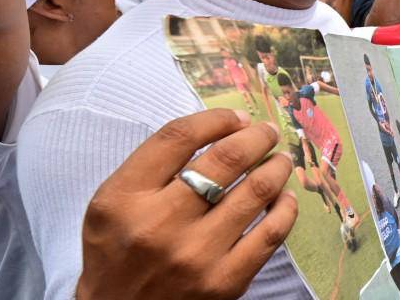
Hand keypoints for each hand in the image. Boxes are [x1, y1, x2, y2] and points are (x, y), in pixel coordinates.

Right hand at [77, 109, 296, 299]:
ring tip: (280, 161)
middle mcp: (159, 224)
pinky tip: (283, 198)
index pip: (179, 137)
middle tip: (267, 133)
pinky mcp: (225, 281)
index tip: (236, 118)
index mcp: (124, 198)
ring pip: (257, 189)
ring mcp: (196, 255)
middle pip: (227, 158)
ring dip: (277, 166)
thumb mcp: (113, 204)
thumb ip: (154, 166)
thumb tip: (223, 131)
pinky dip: (285, 207)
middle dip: (257, 136)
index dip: (217, 118)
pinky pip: (272, 232)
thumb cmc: (120, 252)